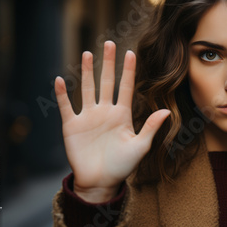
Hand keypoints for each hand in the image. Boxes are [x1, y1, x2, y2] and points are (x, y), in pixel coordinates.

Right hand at [54, 41, 169, 202]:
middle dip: (108, 63)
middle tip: (109, 43)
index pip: (125, 87)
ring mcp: (88, 117)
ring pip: (87, 89)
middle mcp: (105, 111)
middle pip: (107, 82)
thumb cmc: (123, 166)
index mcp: (122, 114)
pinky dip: (63, 94)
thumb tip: (166, 111)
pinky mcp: (72, 126)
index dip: (128, 71)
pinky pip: (66, 106)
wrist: (101, 182)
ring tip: (87, 53)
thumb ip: (150, 128)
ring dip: (86, 71)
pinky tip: (60, 80)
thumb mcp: (140, 147)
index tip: (131, 53)